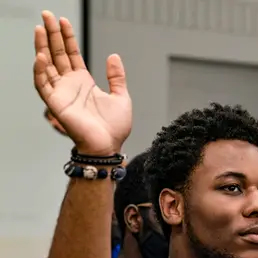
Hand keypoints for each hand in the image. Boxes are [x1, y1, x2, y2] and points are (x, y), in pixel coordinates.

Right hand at [34, 11, 131, 155]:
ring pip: (46, 66)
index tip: (63, 21)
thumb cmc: (114, 127)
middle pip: (57, 54)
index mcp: (84, 81)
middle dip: (51, 35)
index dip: (67, 37)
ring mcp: (61, 93)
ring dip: (42, 47)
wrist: (109, 146)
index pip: (71, 54)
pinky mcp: (56, 105)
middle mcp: (70, 85)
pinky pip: (43, 85)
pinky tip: (41, 56)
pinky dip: (40, 71)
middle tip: (46, 15)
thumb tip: (114, 56)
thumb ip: (116, 76)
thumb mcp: (121, 96)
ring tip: (40, 29)